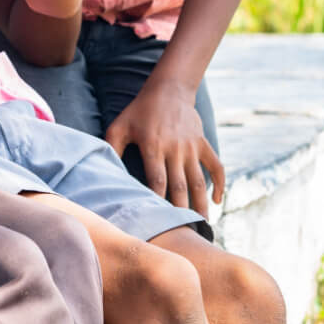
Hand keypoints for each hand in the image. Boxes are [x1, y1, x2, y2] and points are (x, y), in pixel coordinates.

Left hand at [104, 80, 225, 216]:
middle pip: (179, 186)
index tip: (158, 222)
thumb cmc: (139, 111)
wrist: (169, 89)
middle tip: (182, 234)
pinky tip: (217, 199)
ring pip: (198, 180)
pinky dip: (219, 182)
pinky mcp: (202, 143)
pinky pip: (215, 165)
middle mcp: (174, 148)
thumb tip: (104, 174)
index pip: (156, 180)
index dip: (157, 202)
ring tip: (202, 225)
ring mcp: (191, 147)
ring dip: (201, 204)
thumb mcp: (119, 126)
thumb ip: (111, 148)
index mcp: (152, 146)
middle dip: (181, 211)